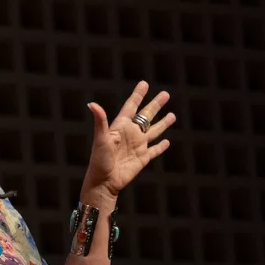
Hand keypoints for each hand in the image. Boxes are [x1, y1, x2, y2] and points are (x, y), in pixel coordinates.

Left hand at [84, 80, 173, 198]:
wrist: (104, 181)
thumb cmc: (99, 160)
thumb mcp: (101, 139)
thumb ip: (100, 121)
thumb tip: (92, 104)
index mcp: (120, 127)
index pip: (131, 107)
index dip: (138, 95)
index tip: (144, 83)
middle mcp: (131, 134)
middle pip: (146, 116)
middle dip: (156, 105)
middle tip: (166, 94)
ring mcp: (138, 146)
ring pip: (154, 131)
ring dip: (163, 123)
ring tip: (172, 115)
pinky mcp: (143, 158)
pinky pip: (155, 150)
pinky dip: (162, 146)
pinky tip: (168, 141)